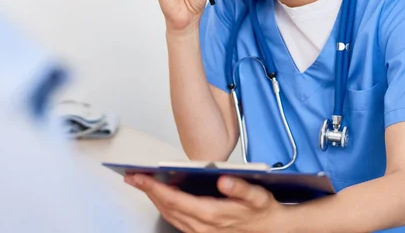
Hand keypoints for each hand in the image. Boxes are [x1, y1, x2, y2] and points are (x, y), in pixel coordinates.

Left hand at [125, 174, 285, 232]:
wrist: (273, 229)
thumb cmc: (263, 210)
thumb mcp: (258, 196)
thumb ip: (240, 188)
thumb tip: (223, 179)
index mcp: (212, 214)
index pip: (173, 199)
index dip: (153, 188)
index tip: (138, 176)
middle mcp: (202, 226)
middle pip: (166, 207)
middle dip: (147, 191)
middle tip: (131, 176)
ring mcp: (200, 232)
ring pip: (169, 214)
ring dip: (153, 199)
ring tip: (141, 183)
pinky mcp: (201, 232)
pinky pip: (176, 219)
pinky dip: (164, 206)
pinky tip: (160, 196)